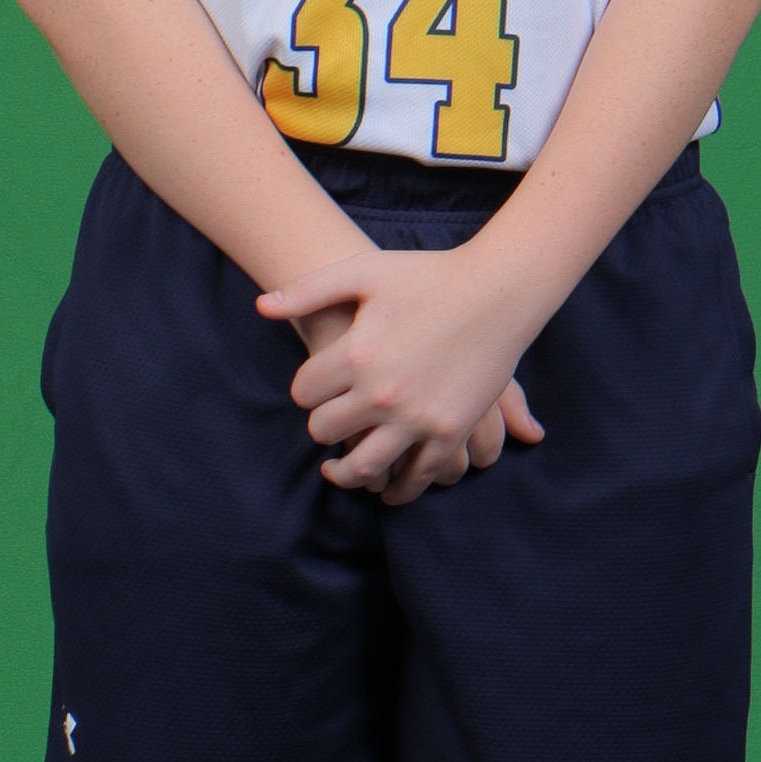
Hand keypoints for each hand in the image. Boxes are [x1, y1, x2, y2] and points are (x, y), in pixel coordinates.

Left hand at [256, 244, 547, 506]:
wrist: (499, 289)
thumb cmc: (429, 275)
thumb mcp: (365, 272)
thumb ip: (309, 290)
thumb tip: (261, 306)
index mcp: (356, 354)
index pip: (304, 392)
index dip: (305, 391)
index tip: (315, 390)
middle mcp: (382, 392)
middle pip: (326, 430)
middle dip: (323, 427)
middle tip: (329, 422)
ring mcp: (417, 417)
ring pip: (363, 466)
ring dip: (348, 472)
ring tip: (342, 470)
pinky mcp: (450, 432)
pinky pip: (416, 476)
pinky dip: (399, 489)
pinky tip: (389, 488)